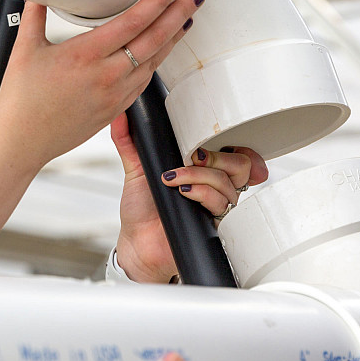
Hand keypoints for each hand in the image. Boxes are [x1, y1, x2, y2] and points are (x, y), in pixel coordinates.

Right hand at [0, 0, 200, 173]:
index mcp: (85, 55)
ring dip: (173, 39)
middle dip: (178, 15)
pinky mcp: (115, 109)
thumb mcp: (24, 50)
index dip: (158, 1)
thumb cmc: (21, 100)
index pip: (133, 22)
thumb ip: (34, 16)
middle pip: (154, 40)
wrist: (22, 140)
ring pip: (154, 62)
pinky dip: (157, 63)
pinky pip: (144, 82)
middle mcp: (106, 75)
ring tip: (185, 20)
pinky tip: (160, 53)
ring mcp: (114, 95)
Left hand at [113, 115, 267, 283]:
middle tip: (191, 159)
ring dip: (199, 176)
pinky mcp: (215, 224)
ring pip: (229, 184)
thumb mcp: (135, 169)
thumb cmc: (141, 208)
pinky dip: (203, 194)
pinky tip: (184, 194)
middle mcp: (214, 187)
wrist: (137, 242)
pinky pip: (222, 205)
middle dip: (214, 158)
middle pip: (239, 165)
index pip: (233, 151)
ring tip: (172, 181)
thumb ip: (129, 142)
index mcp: (202, 169)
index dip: (231, 143)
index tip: (204, 144)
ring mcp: (216, 206)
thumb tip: (120, 118)